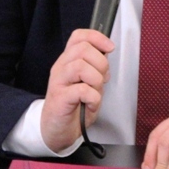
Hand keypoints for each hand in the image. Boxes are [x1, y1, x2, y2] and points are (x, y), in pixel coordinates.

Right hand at [40, 28, 113, 152]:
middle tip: (102, 78)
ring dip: (96, 80)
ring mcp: (59, 82)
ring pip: (80, 66)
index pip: (78, 37)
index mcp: (69, 61)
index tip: (110, 48)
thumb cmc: (75, 107)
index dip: (96, 37)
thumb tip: (106, 57)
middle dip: (100, 63)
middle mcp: (61, 68)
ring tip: (95, 92)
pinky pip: (82, 90)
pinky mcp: (60, 98)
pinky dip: (94, 98)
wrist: (58, 131)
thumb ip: (96, 68)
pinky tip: (91, 104)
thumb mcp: (89, 83)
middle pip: (82, 49)